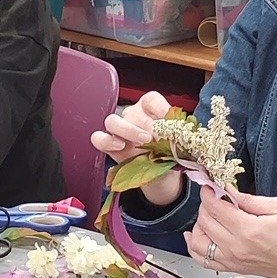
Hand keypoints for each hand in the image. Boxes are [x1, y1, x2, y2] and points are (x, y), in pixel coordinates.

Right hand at [89, 90, 181, 204]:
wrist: (164, 177)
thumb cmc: (170, 155)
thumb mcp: (177, 144)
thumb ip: (174, 136)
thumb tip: (170, 132)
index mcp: (151, 111)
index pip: (151, 100)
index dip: (160, 108)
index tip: (169, 121)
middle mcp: (133, 116)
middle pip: (132, 112)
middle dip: (147, 125)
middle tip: (158, 138)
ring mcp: (119, 130)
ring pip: (112, 121)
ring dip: (128, 130)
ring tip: (143, 141)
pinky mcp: (109, 145)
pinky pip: (99, 138)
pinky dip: (107, 141)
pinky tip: (120, 147)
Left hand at [189, 191, 276, 277]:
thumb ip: (249, 199)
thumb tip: (228, 190)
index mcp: (248, 229)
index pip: (215, 208)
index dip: (208, 194)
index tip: (209, 186)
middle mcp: (237, 248)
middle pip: (205, 223)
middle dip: (205, 206)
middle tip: (214, 197)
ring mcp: (234, 261)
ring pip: (199, 243)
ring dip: (198, 226)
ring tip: (208, 216)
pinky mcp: (236, 269)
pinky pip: (205, 261)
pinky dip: (195, 248)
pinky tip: (195, 237)